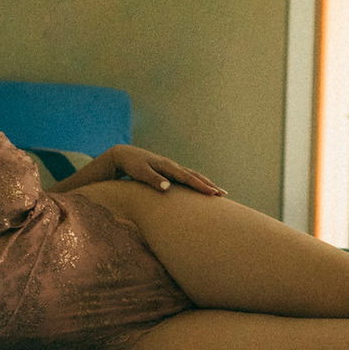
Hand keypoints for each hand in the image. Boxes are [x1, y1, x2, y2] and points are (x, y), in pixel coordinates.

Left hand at [108, 145, 225, 195]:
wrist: (125, 155)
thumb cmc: (132, 165)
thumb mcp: (140, 173)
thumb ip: (153, 179)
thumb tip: (167, 187)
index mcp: (168, 166)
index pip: (188, 177)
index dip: (201, 186)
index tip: (213, 193)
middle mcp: (172, 166)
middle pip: (195, 176)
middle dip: (209, 185)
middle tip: (223, 194)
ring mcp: (172, 168)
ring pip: (193, 176)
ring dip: (206, 184)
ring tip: (218, 192)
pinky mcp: (169, 172)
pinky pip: (187, 177)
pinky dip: (197, 182)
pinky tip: (201, 189)